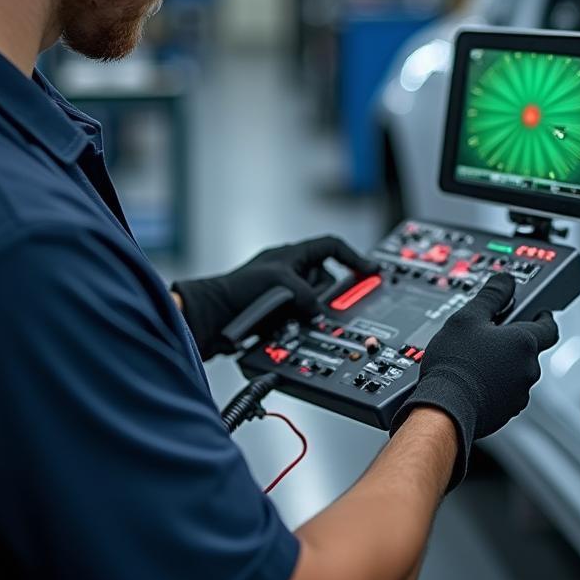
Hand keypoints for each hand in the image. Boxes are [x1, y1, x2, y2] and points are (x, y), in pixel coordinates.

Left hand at [172, 236, 376, 359]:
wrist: (208, 318)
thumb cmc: (236, 290)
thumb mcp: (282, 284)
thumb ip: (309, 296)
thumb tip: (319, 313)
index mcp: (291, 255)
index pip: (331, 247)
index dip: (353, 258)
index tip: (371, 272)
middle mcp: (287, 272)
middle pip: (324, 281)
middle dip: (326, 296)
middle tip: (324, 307)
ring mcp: (280, 295)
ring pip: (312, 305)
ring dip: (309, 314)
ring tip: (296, 319)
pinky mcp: (273, 316)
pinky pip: (297, 322)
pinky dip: (298, 327)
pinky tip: (290, 332)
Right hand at [388, 272, 558, 489]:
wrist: (445, 408)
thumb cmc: (456, 363)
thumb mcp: (468, 316)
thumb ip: (492, 295)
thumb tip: (505, 280)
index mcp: (525, 343)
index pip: (549, 326)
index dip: (544, 316)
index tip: (538, 312)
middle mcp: (528, 369)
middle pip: (529, 349)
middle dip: (513, 341)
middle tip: (488, 334)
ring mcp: (519, 393)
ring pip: (517, 371)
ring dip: (504, 364)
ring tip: (475, 358)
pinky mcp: (506, 412)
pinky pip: (506, 391)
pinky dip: (495, 384)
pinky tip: (473, 379)